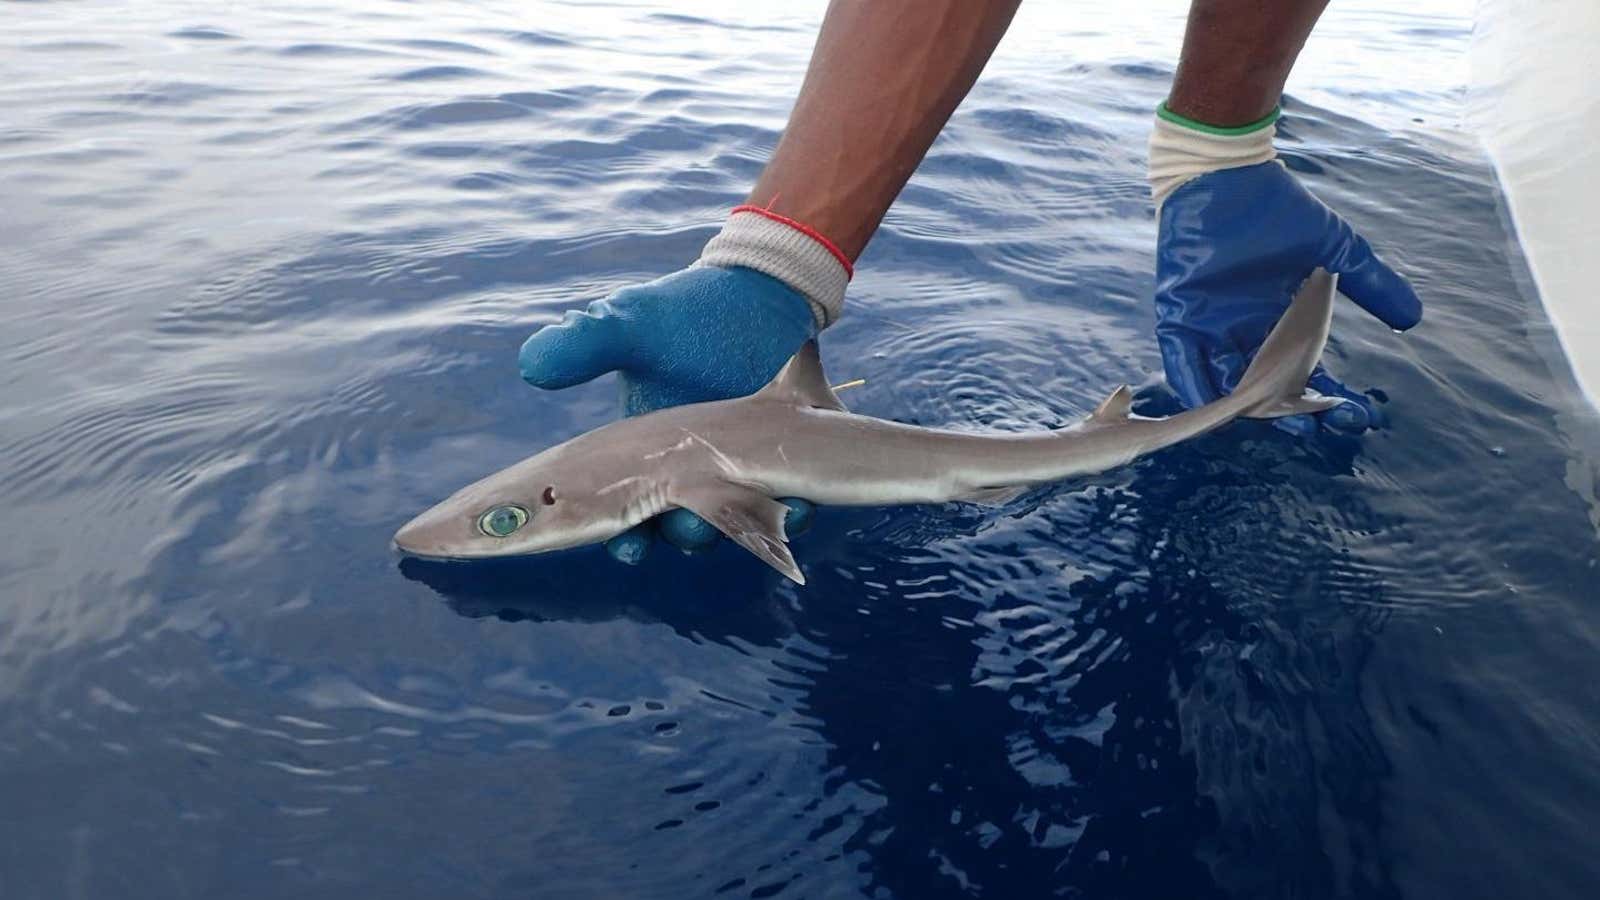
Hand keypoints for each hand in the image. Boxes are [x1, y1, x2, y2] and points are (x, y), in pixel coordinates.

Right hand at [518, 265, 817, 563]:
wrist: (758, 296)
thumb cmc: (685, 314)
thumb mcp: (632, 324)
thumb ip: (586, 344)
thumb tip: (530, 365)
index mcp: (646, 454)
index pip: (624, 512)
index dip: (623, 537)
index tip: (626, 544)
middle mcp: (691, 472)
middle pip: (679, 528)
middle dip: (682, 534)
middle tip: (685, 527)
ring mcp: (742, 471)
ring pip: (737, 522)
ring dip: (740, 527)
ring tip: (741, 517)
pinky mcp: (789, 462)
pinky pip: (792, 499)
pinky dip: (794, 507)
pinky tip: (797, 501)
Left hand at [1155, 160, 1421, 435]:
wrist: (1230, 177)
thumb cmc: (1280, 210)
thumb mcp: (1336, 251)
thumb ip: (1371, 285)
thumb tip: (1412, 318)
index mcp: (1279, 322)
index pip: (1304, 372)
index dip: (1327, 396)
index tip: (1354, 415)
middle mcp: (1244, 332)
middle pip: (1264, 386)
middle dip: (1286, 411)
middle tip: (1309, 429)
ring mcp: (1210, 326)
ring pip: (1223, 380)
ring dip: (1241, 405)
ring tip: (1267, 423)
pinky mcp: (1181, 314)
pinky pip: (1182, 359)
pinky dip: (1193, 382)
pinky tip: (1210, 404)